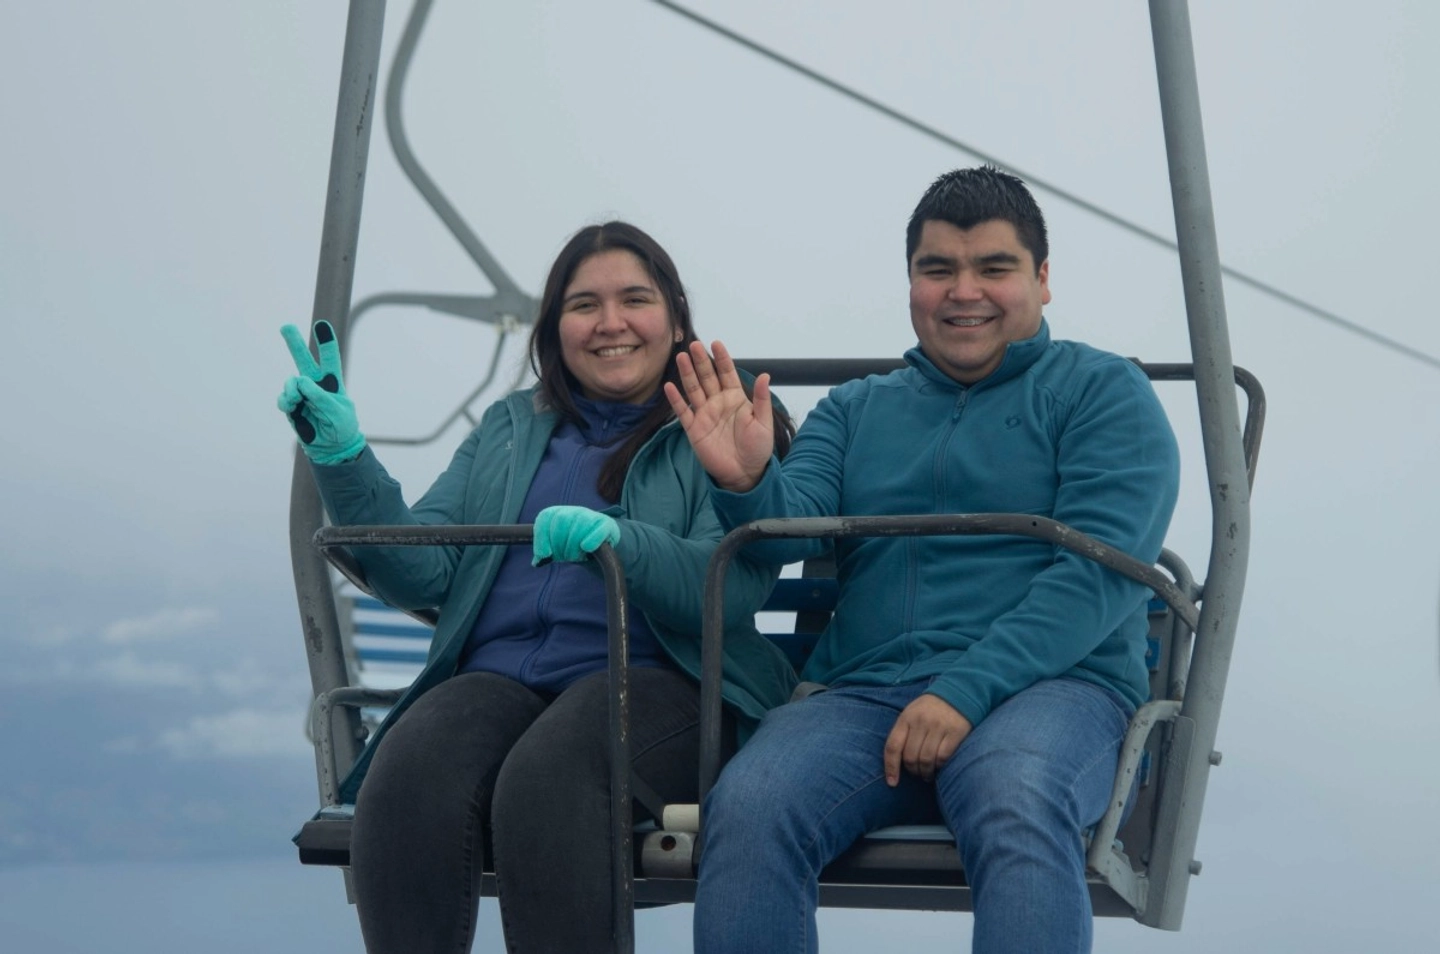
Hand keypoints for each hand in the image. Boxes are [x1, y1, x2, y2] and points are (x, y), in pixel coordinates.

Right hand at [277, 321, 365, 464]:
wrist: (332, 448)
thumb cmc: (341, 427)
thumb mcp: (337, 411)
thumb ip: (320, 395)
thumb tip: (300, 381)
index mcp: (332, 383)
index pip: (330, 359)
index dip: (326, 342)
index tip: (321, 324)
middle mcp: (315, 385)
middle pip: (304, 360)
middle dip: (294, 342)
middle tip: (286, 326)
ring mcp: (302, 395)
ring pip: (291, 382)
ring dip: (292, 389)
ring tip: (297, 400)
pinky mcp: (292, 407)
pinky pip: (284, 398)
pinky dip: (285, 401)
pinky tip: (291, 406)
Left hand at [532, 506, 620, 565]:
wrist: (602, 539)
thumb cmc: (575, 543)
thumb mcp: (557, 546)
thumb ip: (544, 551)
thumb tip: (537, 562)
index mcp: (558, 513)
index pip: (545, 518)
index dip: (542, 537)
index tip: (545, 555)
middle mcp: (574, 511)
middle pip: (560, 522)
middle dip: (559, 545)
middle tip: (565, 558)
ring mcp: (591, 515)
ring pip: (578, 527)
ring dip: (574, 547)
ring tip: (576, 557)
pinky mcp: (606, 524)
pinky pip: (598, 531)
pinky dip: (591, 540)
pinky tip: (587, 548)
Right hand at [663, 340, 772, 492]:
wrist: (745, 474)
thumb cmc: (757, 448)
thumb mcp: (763, 423)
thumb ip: (762, 400)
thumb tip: (766, 375)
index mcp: (736, 398)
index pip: (727, 373)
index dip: (722, 359)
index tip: (716, 343)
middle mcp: (718, 402)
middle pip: (707, 377)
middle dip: (701, 361)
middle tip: (694, 344)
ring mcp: (705, 414)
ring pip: (694, 389)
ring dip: (687, 374)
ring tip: (681, 357)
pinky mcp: (694, 429)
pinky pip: (683, 412)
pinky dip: (676, 400)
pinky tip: (669, 386)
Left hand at [883, 694, 972, 785]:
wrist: (959, 692)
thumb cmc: (931, 708)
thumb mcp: (912, 713)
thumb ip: (904, 733)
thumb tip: (897, 762)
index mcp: (906, 718)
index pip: (892, 746)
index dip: (890, 767)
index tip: (892, 783)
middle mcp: (921, 722)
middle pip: (910, 757)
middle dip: (912, 771)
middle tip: (917, 774)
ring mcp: (938, 726)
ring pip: (926, 760)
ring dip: (926, 773)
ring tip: (928, 775)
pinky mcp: (955, 732)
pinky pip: (943, 757)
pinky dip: (940, 766)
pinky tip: (940, 767)